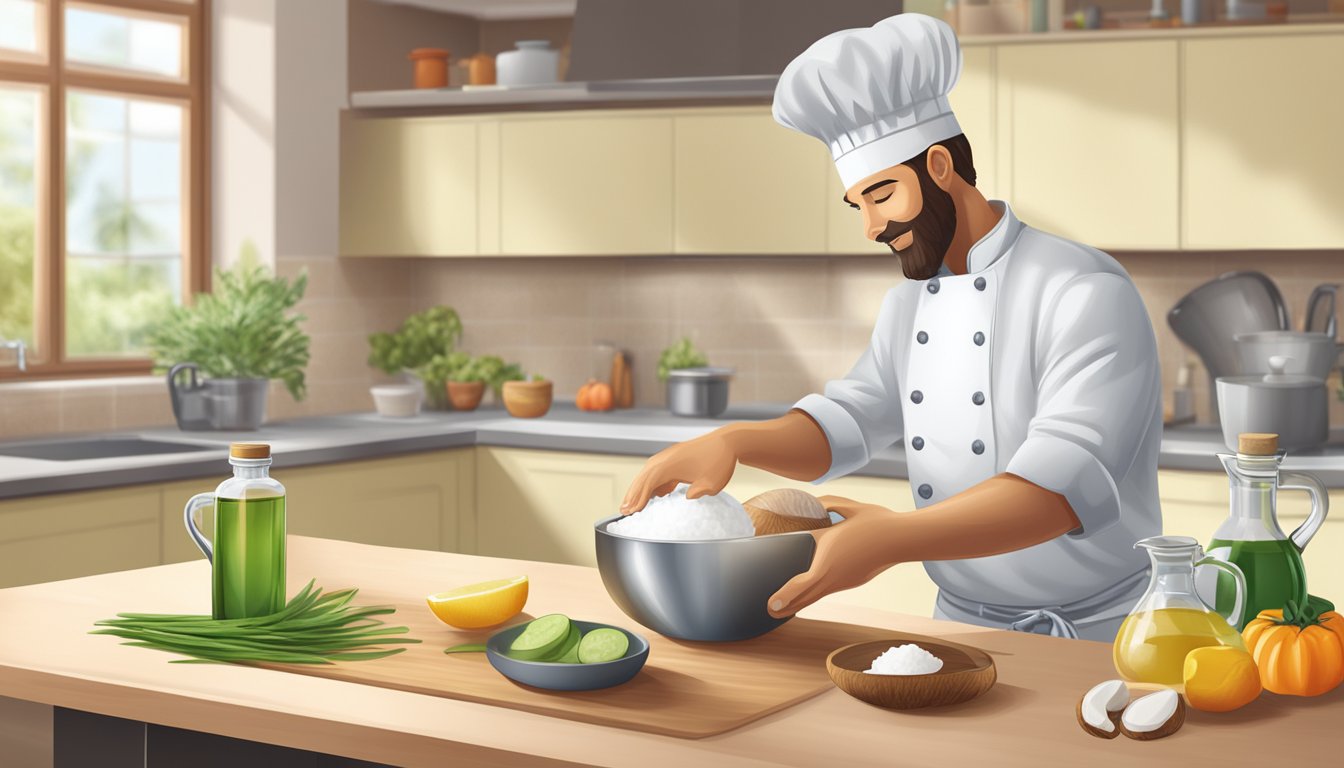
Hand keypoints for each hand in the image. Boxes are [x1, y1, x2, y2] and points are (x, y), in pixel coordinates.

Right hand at [620, 431, 737, 513]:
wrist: (728, 442)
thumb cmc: (719, 460)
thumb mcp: (713, 482)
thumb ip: (699, 492)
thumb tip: (688, 498)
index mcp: (672, 463)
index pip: (649, 481)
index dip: (639, 497)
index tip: (632, 511)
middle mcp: (666, 458)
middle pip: (644, 477)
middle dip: (632, 494)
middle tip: (623, 511)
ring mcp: (670, 457)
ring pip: (649, 474)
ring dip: (640, 488)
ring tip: (633, 505)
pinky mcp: (675, 459)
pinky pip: (659, 472)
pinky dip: (653, 484)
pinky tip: (656, 495)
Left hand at [767, 495, 901, 617]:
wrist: (904, 538)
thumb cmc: (877, 523)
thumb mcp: (847, 508)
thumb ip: (826, 504)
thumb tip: (812, 503)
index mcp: (829, 562)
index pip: (802, 584)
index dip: (785, 596)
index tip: (771, 604)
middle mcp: (837, 577)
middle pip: (807, 597)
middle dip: (787, 606)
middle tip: (769, 611)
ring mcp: (847, 581)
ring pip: (819, 594)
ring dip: (801, 600)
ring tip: (786, 607)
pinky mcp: (855, 579)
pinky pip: (830, 589)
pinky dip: (815, 593)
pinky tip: (812, 590)